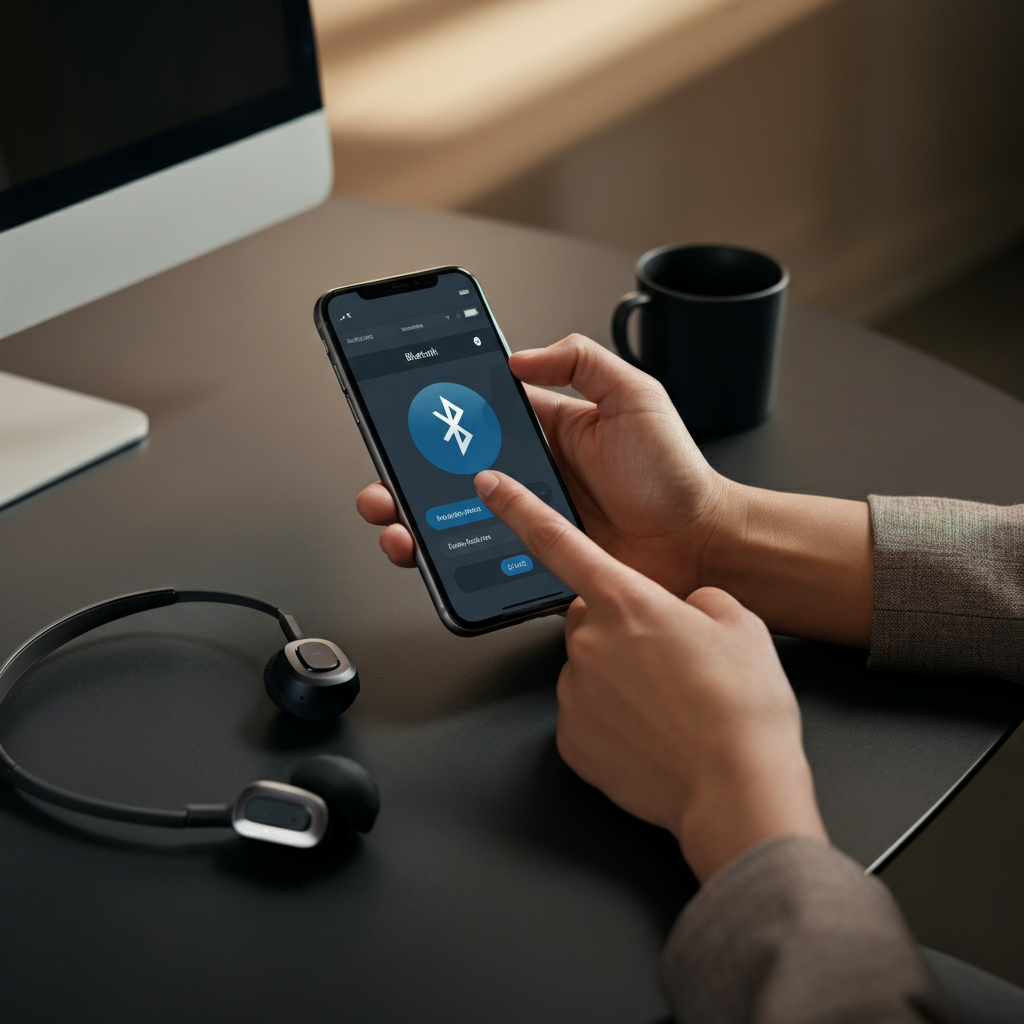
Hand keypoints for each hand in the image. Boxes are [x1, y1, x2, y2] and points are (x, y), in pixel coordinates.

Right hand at [356, 332, 873, 647]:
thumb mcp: (635, 394)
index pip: (476, 419)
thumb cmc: (675, 473)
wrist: (701, 543)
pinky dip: (453, 564)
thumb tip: (517, 355)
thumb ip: (579, 361)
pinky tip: (435, 559)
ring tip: (397, 525)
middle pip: (452, 476)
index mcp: (547, 431)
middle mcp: (531, 477)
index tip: (402, 419)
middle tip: (382, 485)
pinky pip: (486, 564)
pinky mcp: (538, 563)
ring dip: (416, 524)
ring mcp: (531, 523)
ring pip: (457, 522)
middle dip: (407, 479)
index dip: (435, 420)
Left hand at [474, 469, 826, 882]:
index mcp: (626, 602)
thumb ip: (699, 600)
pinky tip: (652, 734)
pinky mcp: (572, 742)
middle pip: (590, 618)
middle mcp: (589, 643)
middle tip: (670, 661)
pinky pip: (587, 716)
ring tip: (672, 705)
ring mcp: (575, 694)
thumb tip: (685, 610)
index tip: (490, 485)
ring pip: (590, 669)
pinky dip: (612, 721)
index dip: (518, 508)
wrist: (738, 791)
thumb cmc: (742, 709)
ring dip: (619, 678)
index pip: (556, 541)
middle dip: (620, 629)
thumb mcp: (740, 623)